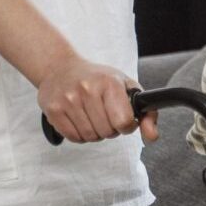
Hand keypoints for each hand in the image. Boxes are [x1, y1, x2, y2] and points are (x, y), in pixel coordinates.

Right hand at [36, 56, 156, 144]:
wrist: (60, 68)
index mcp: (109, 82)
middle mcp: (87, 90)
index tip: (124, 119)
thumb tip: (153, 136)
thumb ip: (147, 113)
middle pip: (107, 132)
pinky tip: (80, 120)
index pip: (124, 121)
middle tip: (105, 115)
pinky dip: (80, 135)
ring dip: (95, 132)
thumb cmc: (98, 79)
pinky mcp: (53, 110)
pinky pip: (74, 138)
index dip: (127, 125)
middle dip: (110, 129)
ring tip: (92, 116)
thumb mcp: (127, 87)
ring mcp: (68, 100)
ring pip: (90, 137)